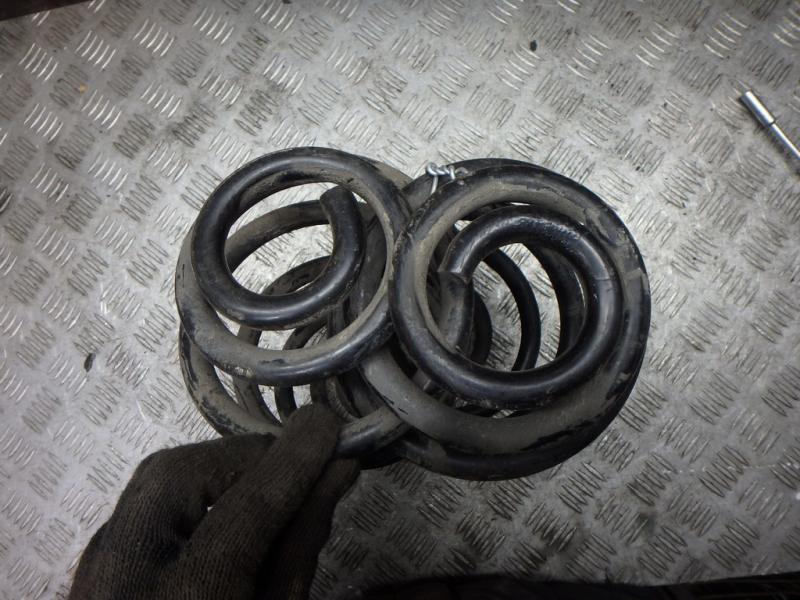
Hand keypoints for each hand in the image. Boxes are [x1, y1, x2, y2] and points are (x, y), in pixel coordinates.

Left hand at [69, 404, 357, 599]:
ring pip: (157, 477)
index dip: (295, 459)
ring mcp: (99, 565)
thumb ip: (301, 546)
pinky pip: (147, 498)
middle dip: (246, 457)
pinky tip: (226, 502)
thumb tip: (335, 476)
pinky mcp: (96, 558)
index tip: (328, 425)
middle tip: (296, 464)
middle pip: (181, 475)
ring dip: (218, 466)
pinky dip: (193, 486)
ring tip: (267, 481)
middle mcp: (127, 576)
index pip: (248, 506)